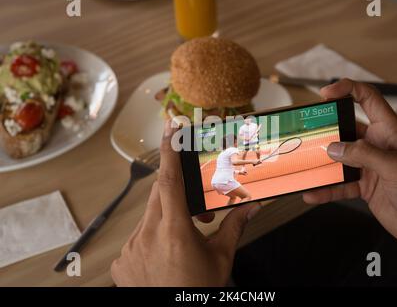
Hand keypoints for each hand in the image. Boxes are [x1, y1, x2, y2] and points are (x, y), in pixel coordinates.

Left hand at [111, 121, 261, 285]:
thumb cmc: (197, 291)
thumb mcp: (220, 258)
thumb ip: (234, 227)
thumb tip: (251, 207)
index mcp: (174, 232)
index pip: (169, 180)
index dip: (169, 150)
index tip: (170, 128)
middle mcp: (146, 236)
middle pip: (160, 195)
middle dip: (177, 194)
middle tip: (195, 213)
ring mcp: (130, 249)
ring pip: (148, 215)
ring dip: (166, 217)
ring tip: (183, 238)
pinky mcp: (121, 261)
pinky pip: (136, 236)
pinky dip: (152, 236)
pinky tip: (165, 253)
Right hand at [303, 79, 396, 260]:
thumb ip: (364, 155)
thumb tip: (334, 148)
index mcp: (390, 131)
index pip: (368, 99)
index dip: (347, 90)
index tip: (325, 94)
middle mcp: (377, 145)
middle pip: (346, 128)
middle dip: (325, 129)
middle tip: (305, 133)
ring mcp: (369, 167)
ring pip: (338, 158)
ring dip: (321, 163)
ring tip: (303, 165)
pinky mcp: (364, 187)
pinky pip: (339, 184)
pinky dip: (325, 189)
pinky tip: (313, 193)